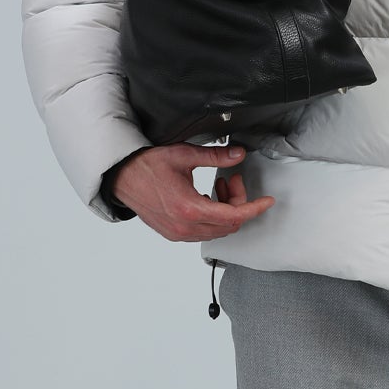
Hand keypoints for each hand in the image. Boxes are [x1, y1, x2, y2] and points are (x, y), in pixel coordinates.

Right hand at [111, 143, 275, 241]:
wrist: (121, 176)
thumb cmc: (146, 165)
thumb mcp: (184, 155)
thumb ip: (215, 156)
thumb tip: (238, 154)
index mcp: (189, 208)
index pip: (234, 216)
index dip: (254, 208)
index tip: (267, 202)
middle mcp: (184, 226)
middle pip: (228, 225)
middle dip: (238, 202)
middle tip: (232, 179)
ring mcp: (178, 233)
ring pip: (217, 230)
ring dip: (225, 210)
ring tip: (219, 184)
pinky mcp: (173, 233)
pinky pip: (203, 232)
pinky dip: (213, 216)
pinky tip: (207, 196)